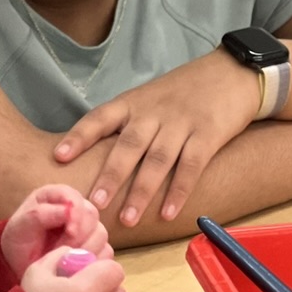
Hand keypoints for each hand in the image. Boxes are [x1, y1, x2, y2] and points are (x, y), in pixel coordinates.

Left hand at [0, 184, 110, 280]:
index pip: (75, 198)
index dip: (76, 213)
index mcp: (56, 196)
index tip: (70, 232)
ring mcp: (87, 228)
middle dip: (79, 235)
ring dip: (84, 249)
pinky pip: (105, 251)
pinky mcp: (95, 246)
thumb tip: (68, 210)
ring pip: (100, 234)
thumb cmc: (19, 242)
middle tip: (63, 250)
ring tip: (65, 260)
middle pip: (92, 215)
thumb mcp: (21, 227)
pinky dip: (92, 261)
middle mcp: (75, 209)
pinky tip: (76, 267)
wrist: (21, 266)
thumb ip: (40, 215)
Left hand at [53, 51, 261, 227]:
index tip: (59, 157)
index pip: (101, 117)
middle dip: (110, 175)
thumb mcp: (150, 97)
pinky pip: (191, 165)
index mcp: (134, 102)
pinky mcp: (208, 133)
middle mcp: (154, 112)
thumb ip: (128, 123)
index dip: (79, 136)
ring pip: (158, 159)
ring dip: (142, 191)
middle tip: (93, 203)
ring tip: (128, 219)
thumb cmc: (185, 91)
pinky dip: (179, 191)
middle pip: (128, 145)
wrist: (232, 72)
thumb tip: (94, 158)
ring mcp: (182, 122)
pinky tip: (168, 213)